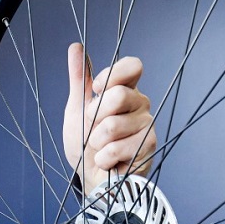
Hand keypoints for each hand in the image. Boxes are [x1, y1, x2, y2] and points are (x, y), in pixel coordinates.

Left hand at [63, 42, 156, 194]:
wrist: (89, 176)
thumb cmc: (84, 143)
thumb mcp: (77, 109)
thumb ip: (80, 79)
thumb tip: (75, 47)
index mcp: (125, 90)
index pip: (132, 66)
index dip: (113, 74)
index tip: (97, 89)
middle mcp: (140, 104)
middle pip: (118, 95)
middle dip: (95, 116)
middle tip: (93, 129)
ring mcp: (147, 125)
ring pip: (112, 126)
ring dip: (96, 142)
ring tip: (100, 147)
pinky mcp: (148, 148)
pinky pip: (116, 148)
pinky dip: (103, 158)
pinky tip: (109, 161)